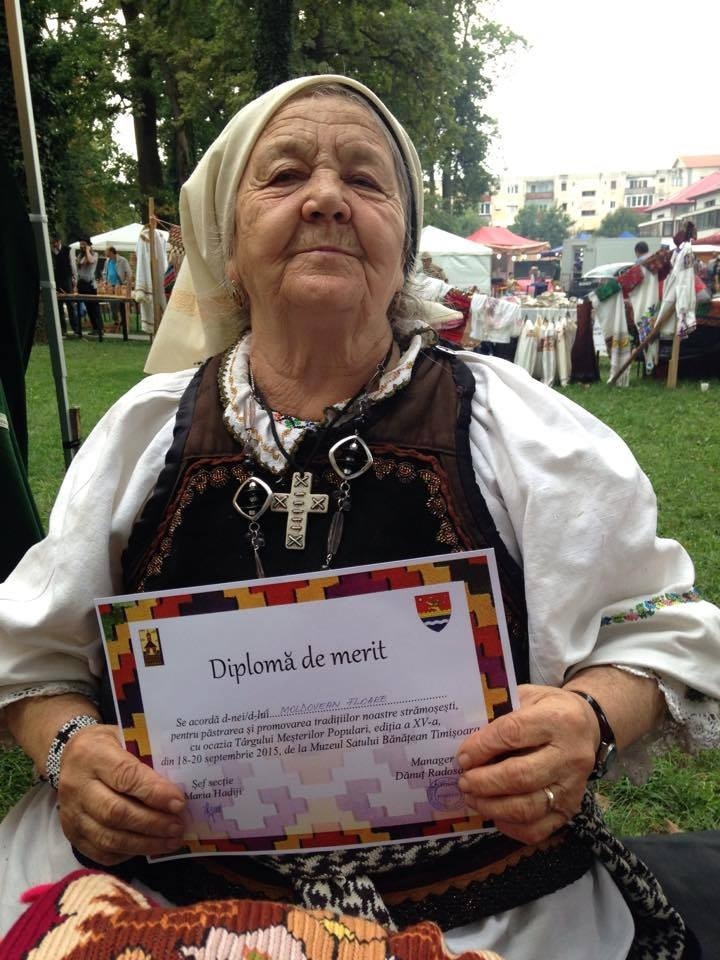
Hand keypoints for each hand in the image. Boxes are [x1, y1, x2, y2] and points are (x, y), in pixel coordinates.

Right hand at [56, 723, 186, 864]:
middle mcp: (77, 786)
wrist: (66, 756)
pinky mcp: (71, 834)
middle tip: (178, 826)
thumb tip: (177, 784)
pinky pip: (100, 852)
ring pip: (108, 837)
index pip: (125, 776)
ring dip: (144, 843)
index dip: (153, 792)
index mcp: (92, 755)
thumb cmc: (106, 744)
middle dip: (152, 823)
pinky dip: (127, 853)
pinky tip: (148, 848)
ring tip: (171, 841)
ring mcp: (71, 813)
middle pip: (115, 812)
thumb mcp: (124, 735)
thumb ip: (146, 755)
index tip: (179, 802)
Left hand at [455, 684, 597, 843]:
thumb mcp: (526, 697)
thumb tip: (467, 744)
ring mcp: (573, 787)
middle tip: (464, 781)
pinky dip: (510, 826)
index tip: (462, 756)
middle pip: (520, 776)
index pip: (513, 734)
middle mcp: (570, 756)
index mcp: (558, 720)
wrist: (587, 726)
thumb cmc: (548, 709)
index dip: (482, 747)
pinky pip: (537, 829)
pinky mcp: (570, 810)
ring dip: (492, 806)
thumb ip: (499, 715)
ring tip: (472, 798)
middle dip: (484, 782)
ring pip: (528, 808)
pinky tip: (494, 813)